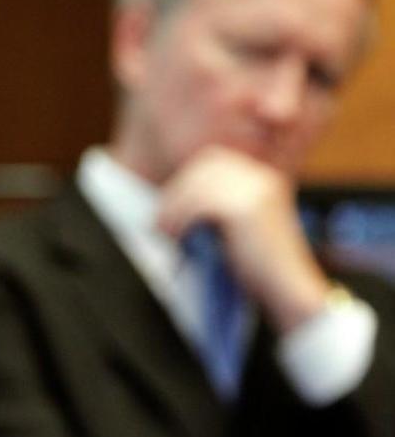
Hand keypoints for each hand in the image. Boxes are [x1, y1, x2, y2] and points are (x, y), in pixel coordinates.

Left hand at [156, 145, 330, 332]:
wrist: (288, 290)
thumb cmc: (260, 264)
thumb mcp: (240, 224)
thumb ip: (218, 203)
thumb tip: (174, 197)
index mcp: (263, 176)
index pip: (213, 160)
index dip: (187, 180)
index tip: (171, 206)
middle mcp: (261, 177)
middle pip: (201, 171)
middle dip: (176, 194)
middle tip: (161, 222)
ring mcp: (254, 190)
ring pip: (195, 189)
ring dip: (173, 209)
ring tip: (165, 232)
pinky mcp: (244, 208)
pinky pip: (197, 206)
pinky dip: (180, 220)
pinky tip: (175, 237)